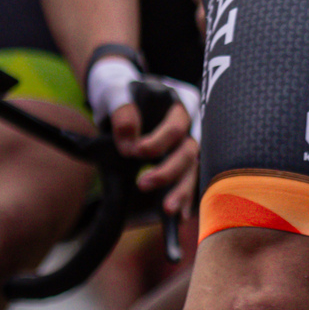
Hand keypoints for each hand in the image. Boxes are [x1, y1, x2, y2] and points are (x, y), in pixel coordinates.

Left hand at [119, 84, 198, 221]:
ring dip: (181, 190)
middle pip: (188, 152)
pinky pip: (187, 181)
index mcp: (177, 105)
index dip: (157, 142)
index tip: (133, 151)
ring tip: (168, 209)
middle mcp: (188, 127)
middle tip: (143, 183)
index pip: (176, 127)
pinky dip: (185, 198)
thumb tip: (129, 139)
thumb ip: (123, 112)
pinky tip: (180, 216)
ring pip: (192, 170)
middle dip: (168, 170)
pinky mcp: (179, 162)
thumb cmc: (121, 93)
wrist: (120, 98)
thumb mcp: (116, 94)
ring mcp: (185, 145)